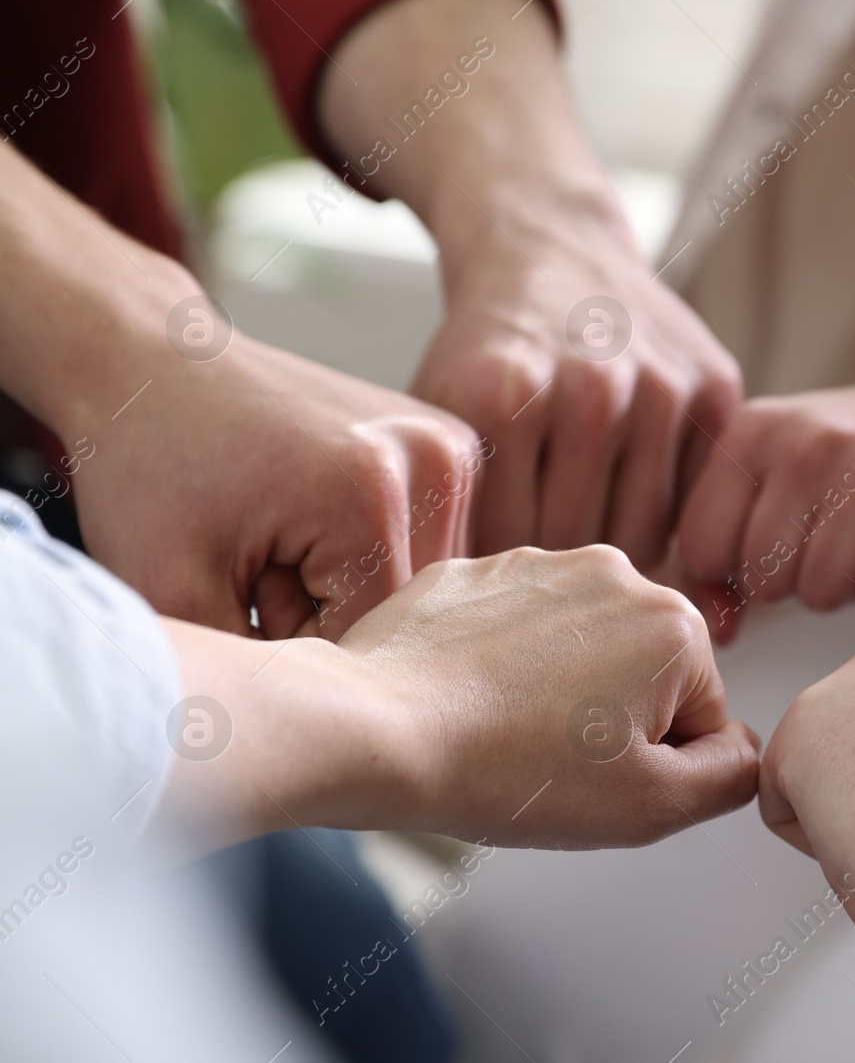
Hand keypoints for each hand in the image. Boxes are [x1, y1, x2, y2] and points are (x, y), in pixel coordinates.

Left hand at [70, 333, 481, 640]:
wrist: (155, 366)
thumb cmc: (151, 466)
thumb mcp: (172, 591)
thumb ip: (250, 677)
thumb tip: (314, 739)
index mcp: (372, 491)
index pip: (375, 643)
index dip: (297, 650)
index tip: (238, 607)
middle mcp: (433, 458)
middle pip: (411, 615)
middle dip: (330, 619)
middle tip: (254, 571)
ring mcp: (452, 446)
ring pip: (427, 587)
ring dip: (359, 593)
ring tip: (284, 547)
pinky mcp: (452, 445)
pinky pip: (430, 544)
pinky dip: (377, 556)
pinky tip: (318, 528)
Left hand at [159, 545, 760, 852]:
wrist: (374, 729)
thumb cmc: (505, 768)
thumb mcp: (652, 807)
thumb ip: (732, 776)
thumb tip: (743, 752)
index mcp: (672, 625)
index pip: (700, 717)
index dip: (655, 766)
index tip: (597, 778)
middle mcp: (614, 573)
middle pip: (641, 674)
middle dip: (611, 721)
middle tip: (550, 762)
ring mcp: (538, 564)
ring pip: (576, 650)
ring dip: (555, 693)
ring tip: (504, 735)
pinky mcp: (473, 572)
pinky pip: (512, 630)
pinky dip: (499, 667)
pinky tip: (468, 704)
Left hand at [412, 218, 742, 566]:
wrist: (553, 247)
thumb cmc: (490, 349)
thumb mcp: (440, 417)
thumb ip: (453, 512)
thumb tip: (494, 620)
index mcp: (503, 396)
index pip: (510, 544)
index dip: (501, 564)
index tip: (495, 563)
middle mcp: (588, 387)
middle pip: (579, 542)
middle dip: (559, 560)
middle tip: (545, 557)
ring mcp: (659, 385)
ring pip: (646, 533)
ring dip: (616, 543)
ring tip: (585, 531)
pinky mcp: (714, 385)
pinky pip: (694, 498)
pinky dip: (668, 510)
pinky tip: (632, 494)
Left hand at [677, 313, 854, 636]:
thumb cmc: (833, 461)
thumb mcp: (762, 476)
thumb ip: (720, 553)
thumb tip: (720, 637)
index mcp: (751, 432)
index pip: (701, 551)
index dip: (728, 567)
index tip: (760, 544)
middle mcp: (805, 443)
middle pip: (762, 580)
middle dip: (786, 580)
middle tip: (817, 541)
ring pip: (819, 593)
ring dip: (835, 586)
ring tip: (854, 541)